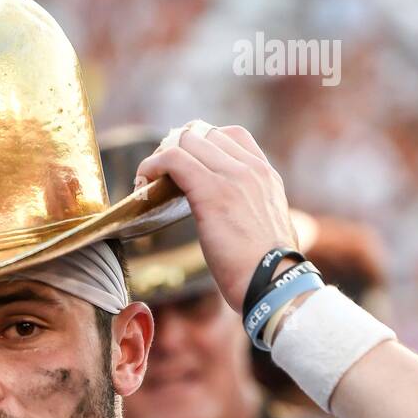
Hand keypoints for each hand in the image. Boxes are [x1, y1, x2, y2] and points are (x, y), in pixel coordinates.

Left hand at [134, 122, 298, 312]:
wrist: (274, 282)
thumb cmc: (267, 269)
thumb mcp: (266, 228)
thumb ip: (252, 212)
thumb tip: (238, 222)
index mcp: (265, 175)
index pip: (230, 136)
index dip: (201, 145)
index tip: (185, 165)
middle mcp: (251, 169)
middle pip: (205, 134)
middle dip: (178, 148)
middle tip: (161, 175)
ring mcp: (232, 177)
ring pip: (188, 141)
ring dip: (162, 157)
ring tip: (149, 180)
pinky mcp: (211, 192)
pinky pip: (175, 159)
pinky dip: (153, 165)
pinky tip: (142, 181)